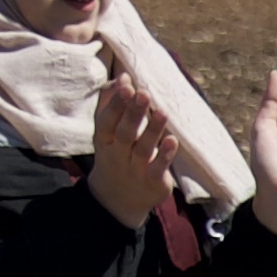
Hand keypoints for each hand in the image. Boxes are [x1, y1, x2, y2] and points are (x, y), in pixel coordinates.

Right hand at [82, 56, 168, 230]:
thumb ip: (112, 103)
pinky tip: (173, 141)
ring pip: (143, 150)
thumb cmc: (116, 153)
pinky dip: (165, 155)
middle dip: (134, 113)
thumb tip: (125, 77)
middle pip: (125, 133)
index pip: (107, 120)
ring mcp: (135, 170)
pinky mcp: (152, 183)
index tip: (127, 86)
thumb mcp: (108, 131)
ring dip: (153, 130)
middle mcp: (117, 155)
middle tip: (144, 93)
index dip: (116, 104)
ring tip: (162, 112)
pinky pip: (158, 169)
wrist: (118, 199)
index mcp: (104, 139)